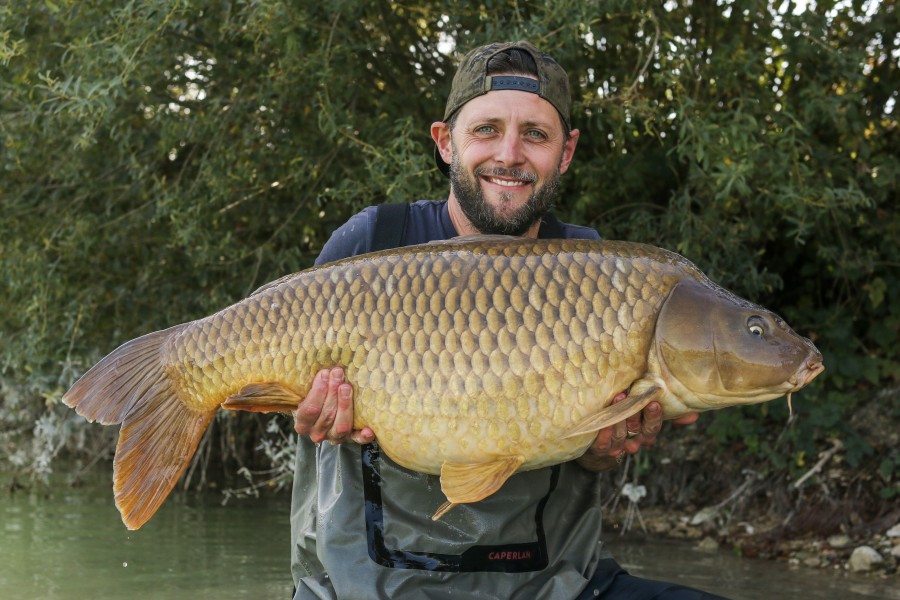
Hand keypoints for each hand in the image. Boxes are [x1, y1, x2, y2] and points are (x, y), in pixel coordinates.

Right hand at [293, 367, 374, 444]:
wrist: (323, 412)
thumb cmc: (315, 397)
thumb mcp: (306, 391)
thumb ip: (311, 382)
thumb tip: (322, 367)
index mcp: (303, 423)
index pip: (309, 410)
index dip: (318, 391)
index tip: (325, 373)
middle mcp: (317, 433)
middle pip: (326, 416)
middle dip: (332, 392)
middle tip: (338, 374)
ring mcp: (335, 437)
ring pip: (341, 426)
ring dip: (345, 405)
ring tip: (347, 387)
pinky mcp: (351, 438)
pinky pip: (357, 439)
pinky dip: (363, 436)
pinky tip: (368, 430)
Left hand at [577, 393, 698, 470]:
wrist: (598, 436)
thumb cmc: (626, 416)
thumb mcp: (646, 410)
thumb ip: (669, 411)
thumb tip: (694, 416)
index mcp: (646, 432)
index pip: (653, 427)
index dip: (654, 416)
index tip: (654, 403)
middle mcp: (633, 440)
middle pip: (639, 431)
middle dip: (638, 415)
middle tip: (636, 400)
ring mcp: (617, 445)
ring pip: (621, 436)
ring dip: (620, 418)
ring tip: (619, 398)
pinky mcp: (600, 448)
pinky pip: (604, 444)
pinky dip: (605, 433)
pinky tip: (604, 422)